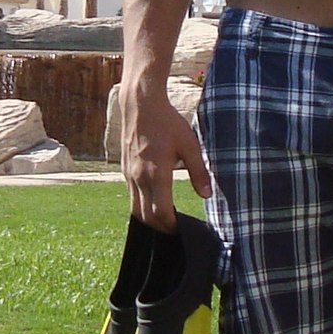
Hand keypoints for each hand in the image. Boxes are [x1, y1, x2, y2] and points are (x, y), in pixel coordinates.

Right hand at [119, 84, 211, 230]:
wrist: (140, 105)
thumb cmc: (167, 123)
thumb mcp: (189, 145)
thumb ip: (199, 171)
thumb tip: (207, 195)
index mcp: (156, 173)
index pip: (160, 212)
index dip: (171, 225)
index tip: (182, 227)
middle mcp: (139, 177)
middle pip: (145, 216)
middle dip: (161, 227)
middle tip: (176, 228)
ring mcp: (129, 174)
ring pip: (135, 208)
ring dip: (149, 218)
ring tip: (166, 219)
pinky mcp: (125, 169)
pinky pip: (131, 195)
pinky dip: (142, 205)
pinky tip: (154, 201)